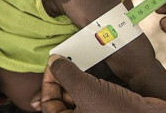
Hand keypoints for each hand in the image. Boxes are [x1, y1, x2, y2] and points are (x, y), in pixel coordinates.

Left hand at [38, 55, 165, 112]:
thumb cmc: (118, 111)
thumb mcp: (85, 90)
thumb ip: (66, 74)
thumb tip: (54, 62)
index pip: (49, 105)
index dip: (47, 84)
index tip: (53, 66)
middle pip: (64, 97)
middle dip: (64, 78)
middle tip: (67, 59)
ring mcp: (98, 111)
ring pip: (81, 92)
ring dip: (81, 75)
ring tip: (82, 59)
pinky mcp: (111, 105)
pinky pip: (97, 89)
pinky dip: (96, 77)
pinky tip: (97, 64)